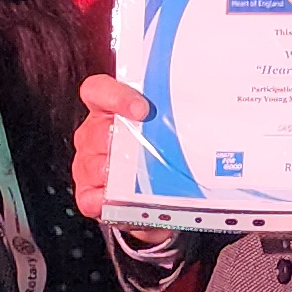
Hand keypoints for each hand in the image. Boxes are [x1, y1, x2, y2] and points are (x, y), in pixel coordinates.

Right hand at [74, 73, 159, 227]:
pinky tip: (124, 200)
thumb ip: (174, 116)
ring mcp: (87, 163)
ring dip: (119, 174)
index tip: (143, 110)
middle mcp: (93, 134)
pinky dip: (106, 200)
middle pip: (96, 131)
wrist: (154, 198)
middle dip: (123, 142)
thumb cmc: (160, 155)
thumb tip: (205, 111)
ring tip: (144, 180)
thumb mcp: (165, 128)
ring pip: (94, 165)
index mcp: (108, 110)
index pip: (98, 90)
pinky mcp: (87, 193)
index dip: (116, 97)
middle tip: (150, 152)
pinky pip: (89, 196)